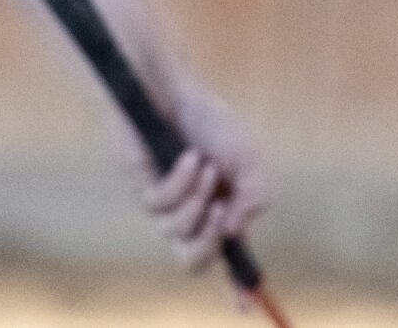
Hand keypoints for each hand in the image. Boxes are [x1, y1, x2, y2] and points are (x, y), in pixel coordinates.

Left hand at [136, 78, 272, 276]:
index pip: (227, 258)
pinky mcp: (142, 191)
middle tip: (221, 211)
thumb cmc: (211, 123)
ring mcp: (164, 206)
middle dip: (210, 243)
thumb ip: (256, 197)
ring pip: (180, 233)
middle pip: (194, 261)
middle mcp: (191, 215)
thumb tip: (233, 232)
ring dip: (199, 199)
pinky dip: (181, 181)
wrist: (174, 91)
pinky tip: (187, 156)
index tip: (245, 308)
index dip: (237, 287)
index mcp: (221, 212)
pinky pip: (161, 206)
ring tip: (205, 166)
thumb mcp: (250, 159)